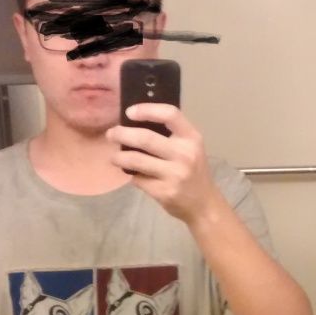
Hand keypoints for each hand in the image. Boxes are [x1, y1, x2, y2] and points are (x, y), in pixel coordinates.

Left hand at [106, 104, 218, 224]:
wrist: (203, 204)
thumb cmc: (193, 171)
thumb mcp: (190, 148)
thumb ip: (171, 135)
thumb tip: (135, 123)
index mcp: (191, 138)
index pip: (170, 115)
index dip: (147, 110)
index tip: (129, 112)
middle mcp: (184, 154)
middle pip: (145, 138)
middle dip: (122, 134)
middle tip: (111, 134)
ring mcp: (174, 174)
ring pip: (136, 160)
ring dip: (119, 157)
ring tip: (114, 157)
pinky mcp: (163, 192)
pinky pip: (138, 179)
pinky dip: (131, 175)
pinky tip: (131, 174)